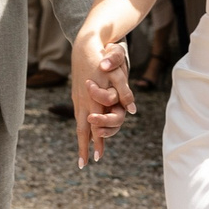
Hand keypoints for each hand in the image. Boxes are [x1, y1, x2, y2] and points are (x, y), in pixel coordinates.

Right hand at [71, 32, 134, 165]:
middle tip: (84, 164)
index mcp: (93, 99)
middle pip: (82, 129)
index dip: (96, 142)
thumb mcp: (117, 74)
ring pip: (79, 122)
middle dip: (84, 147)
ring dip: (82, 138)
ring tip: (84, 152)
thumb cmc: (103, 58)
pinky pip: (78, 114)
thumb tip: (132, 111)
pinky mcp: (77, 94)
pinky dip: (81, 126)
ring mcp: (78, 98)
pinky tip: (84, 130)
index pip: (93, 126)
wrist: (84, 45)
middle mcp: (83, 101)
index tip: (96, 159)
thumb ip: (124, 93)